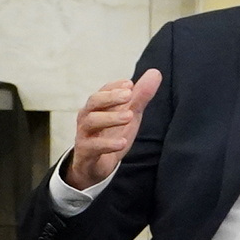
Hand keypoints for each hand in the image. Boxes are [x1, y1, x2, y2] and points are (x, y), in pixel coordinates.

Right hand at [66, 66, 162, 188]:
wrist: (95, 167)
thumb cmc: (110, 135)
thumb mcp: (128, 115)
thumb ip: (140, 96)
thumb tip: (155, 72)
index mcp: (97, 106)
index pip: (103, 91)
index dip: (114, 86)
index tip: (130, 84)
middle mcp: (87, 117)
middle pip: (93, 102)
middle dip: (111, 97)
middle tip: (129, 95)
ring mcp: (84, 134)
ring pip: (92, 122)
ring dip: (110, 118)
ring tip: (129, 117)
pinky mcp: (86, 153)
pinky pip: (93, 146)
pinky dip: (108, 144)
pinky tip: (122, 142)